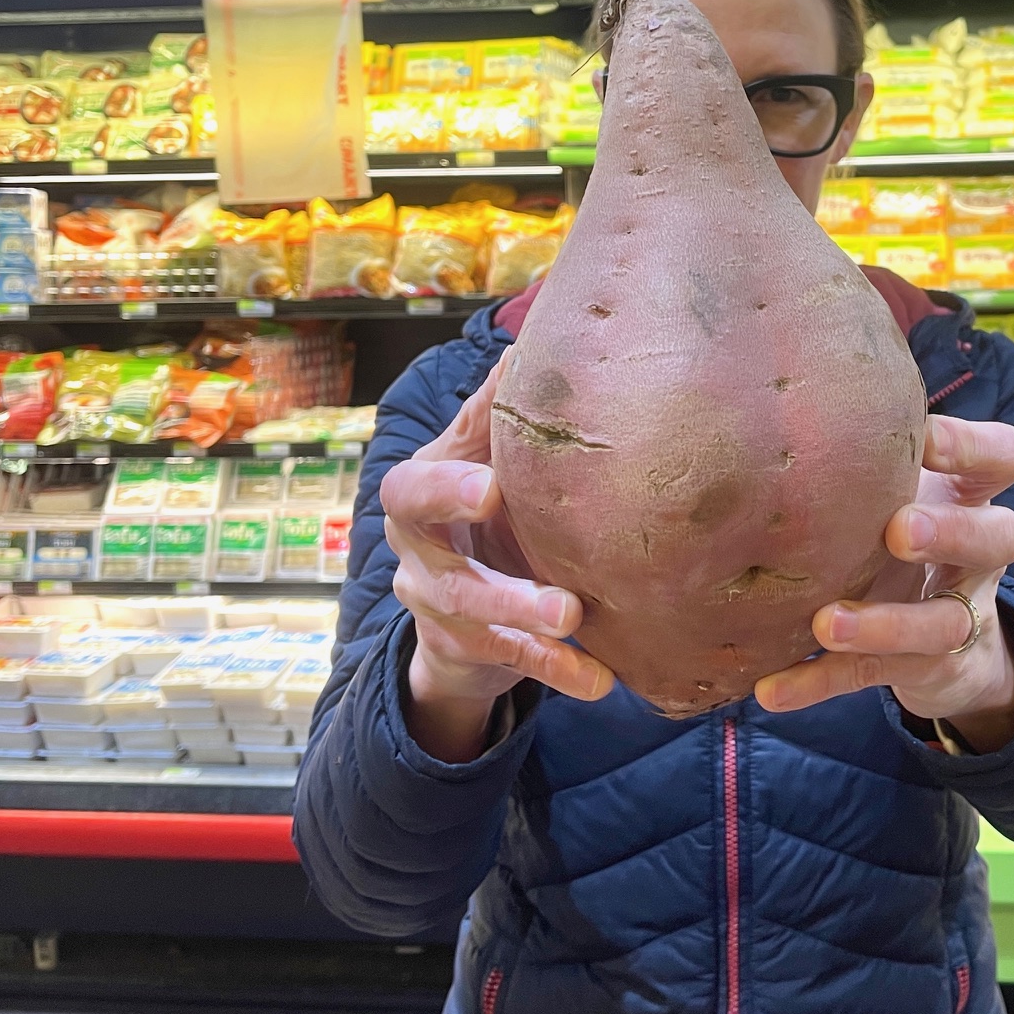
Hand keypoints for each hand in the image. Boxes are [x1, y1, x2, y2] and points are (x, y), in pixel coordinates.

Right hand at [381, 354, 612, 761]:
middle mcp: (417, 557)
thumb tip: (536, 333)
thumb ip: (499, 409)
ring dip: (528, 626)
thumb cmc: (482, 505)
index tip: (492, 489)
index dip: (446, 490)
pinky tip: (600, 680)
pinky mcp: (466, 651)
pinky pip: (508, 664)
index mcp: (419, 497)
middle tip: (551, 590)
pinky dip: (556, 670)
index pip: (413, 490)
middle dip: (491, 582)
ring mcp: (436, 610)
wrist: (460, 598)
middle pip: (437, 572)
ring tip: (577, 622)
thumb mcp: (483, 454)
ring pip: (475, 622)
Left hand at [754, 416, 1013, 753]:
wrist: (949, 650)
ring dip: (884, 624)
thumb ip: (872, 452)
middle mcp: (978, 557)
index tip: (925, 435)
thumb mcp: (906, 490)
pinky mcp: (921, 671)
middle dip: (950, 532)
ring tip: (826, 623)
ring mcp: (955, 618)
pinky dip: (819, 683)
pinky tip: (771, 689)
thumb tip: (780, 371)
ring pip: (938, 624)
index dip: (975, 447)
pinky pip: (870, 679)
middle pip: (995, 538)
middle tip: (898, 529)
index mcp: (973, 496)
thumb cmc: (906, 535)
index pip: (1005, 457)